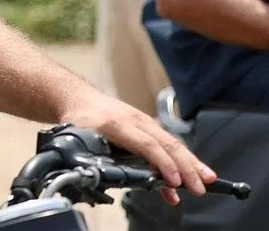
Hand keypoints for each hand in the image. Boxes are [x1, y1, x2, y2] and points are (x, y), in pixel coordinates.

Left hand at [60, 92, 215, 204]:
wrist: (78, 97)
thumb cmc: (78, 119)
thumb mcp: (78, 137)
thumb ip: (92, 156)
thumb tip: (100, 178)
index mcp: (116, 124)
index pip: (147, 144)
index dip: (162, 163)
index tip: (174, 181)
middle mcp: (134, 121)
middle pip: (166, 143)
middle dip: (186, 167)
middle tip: (200, 187)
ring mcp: (143, 122)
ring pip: (171, 143)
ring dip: (190, 163)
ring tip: (205, 181)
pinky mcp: (146, 127)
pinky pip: (166, 144)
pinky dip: (178, 162)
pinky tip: (181, 182)